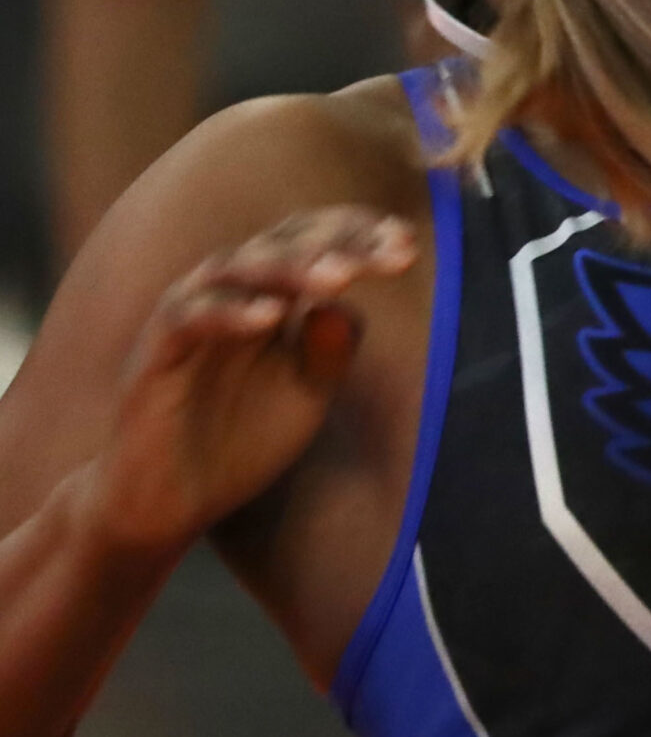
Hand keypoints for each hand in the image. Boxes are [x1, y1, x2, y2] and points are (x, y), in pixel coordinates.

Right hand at [88, 209, 415, 557]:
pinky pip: (187, 318)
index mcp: (272, 295)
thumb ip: (333, 351)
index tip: (409, 244)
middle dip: (338, 243)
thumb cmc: (242, 439)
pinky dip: (229, 313)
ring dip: (289, 267)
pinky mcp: (155, 354)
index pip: (315, 243)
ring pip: (235, 268)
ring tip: (339, 277)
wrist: (172, 501)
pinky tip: (272, 316)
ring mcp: (190, 318)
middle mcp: (231, 295)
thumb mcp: (307, 394)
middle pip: (281, 243)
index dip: (359, 235)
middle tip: (389, 254)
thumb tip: (348, 305)